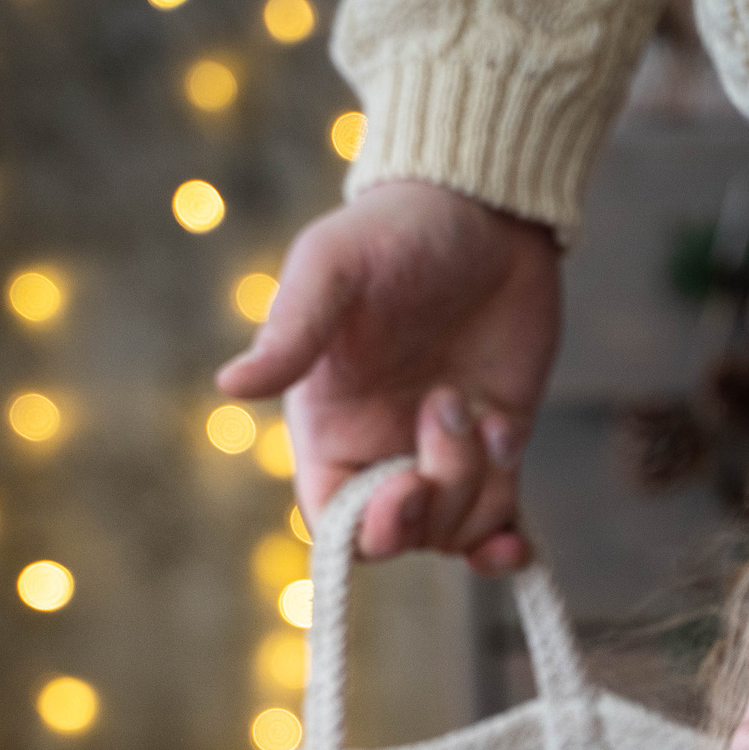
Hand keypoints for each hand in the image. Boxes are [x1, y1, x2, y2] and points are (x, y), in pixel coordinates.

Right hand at [218, 180, 560, 573]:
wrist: (483, 207)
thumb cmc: (393, 231)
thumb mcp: (332, 268)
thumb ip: (291, 332)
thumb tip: (230, 386)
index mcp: (329, 423)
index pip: (332, 519)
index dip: (368, 526)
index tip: (407, 487)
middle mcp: (381, 448)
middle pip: (399, 535)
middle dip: (433, 507)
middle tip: (455, 416)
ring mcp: (441, 452)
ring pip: (454, 531)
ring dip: (479, 490)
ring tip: (486, 410)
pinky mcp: (497, 445)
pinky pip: (498, 524)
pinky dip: (506, 541)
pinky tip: (517, 540)